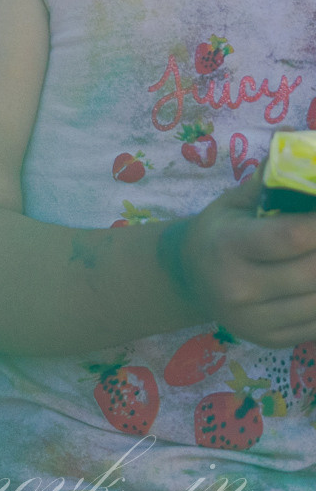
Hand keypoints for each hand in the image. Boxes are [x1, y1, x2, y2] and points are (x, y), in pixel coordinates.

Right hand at [175, 179, 315, 346]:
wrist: (187, 278)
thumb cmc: (216, 232)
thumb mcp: (233, 203)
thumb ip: (269, 183)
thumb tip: (300, 149)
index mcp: (226, 247)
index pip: (291, 237)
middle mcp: (238, 289)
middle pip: (313, 272)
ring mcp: (254, 321)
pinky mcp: (269, 341)